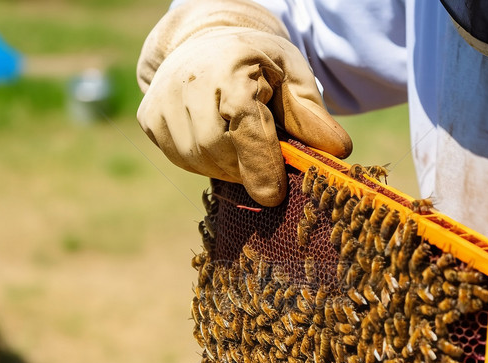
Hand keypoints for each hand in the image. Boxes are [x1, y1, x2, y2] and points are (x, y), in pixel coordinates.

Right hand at [136, 0, 351, 206]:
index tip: (274, 195)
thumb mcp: (293, 77)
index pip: (245, 129)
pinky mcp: (150, 120)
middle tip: (264, 157)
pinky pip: (182, 159)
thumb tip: (338, 151)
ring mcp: (163, 102)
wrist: (204, 41)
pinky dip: (205, 159)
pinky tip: (215, 136)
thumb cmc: (257, 62)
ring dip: (227, 165)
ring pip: (199, 161)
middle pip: (220, 152)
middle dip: (247, 166)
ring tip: (239, 141)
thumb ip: (312, 117)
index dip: (261, 166)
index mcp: (232, 69)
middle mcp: (190, 84)